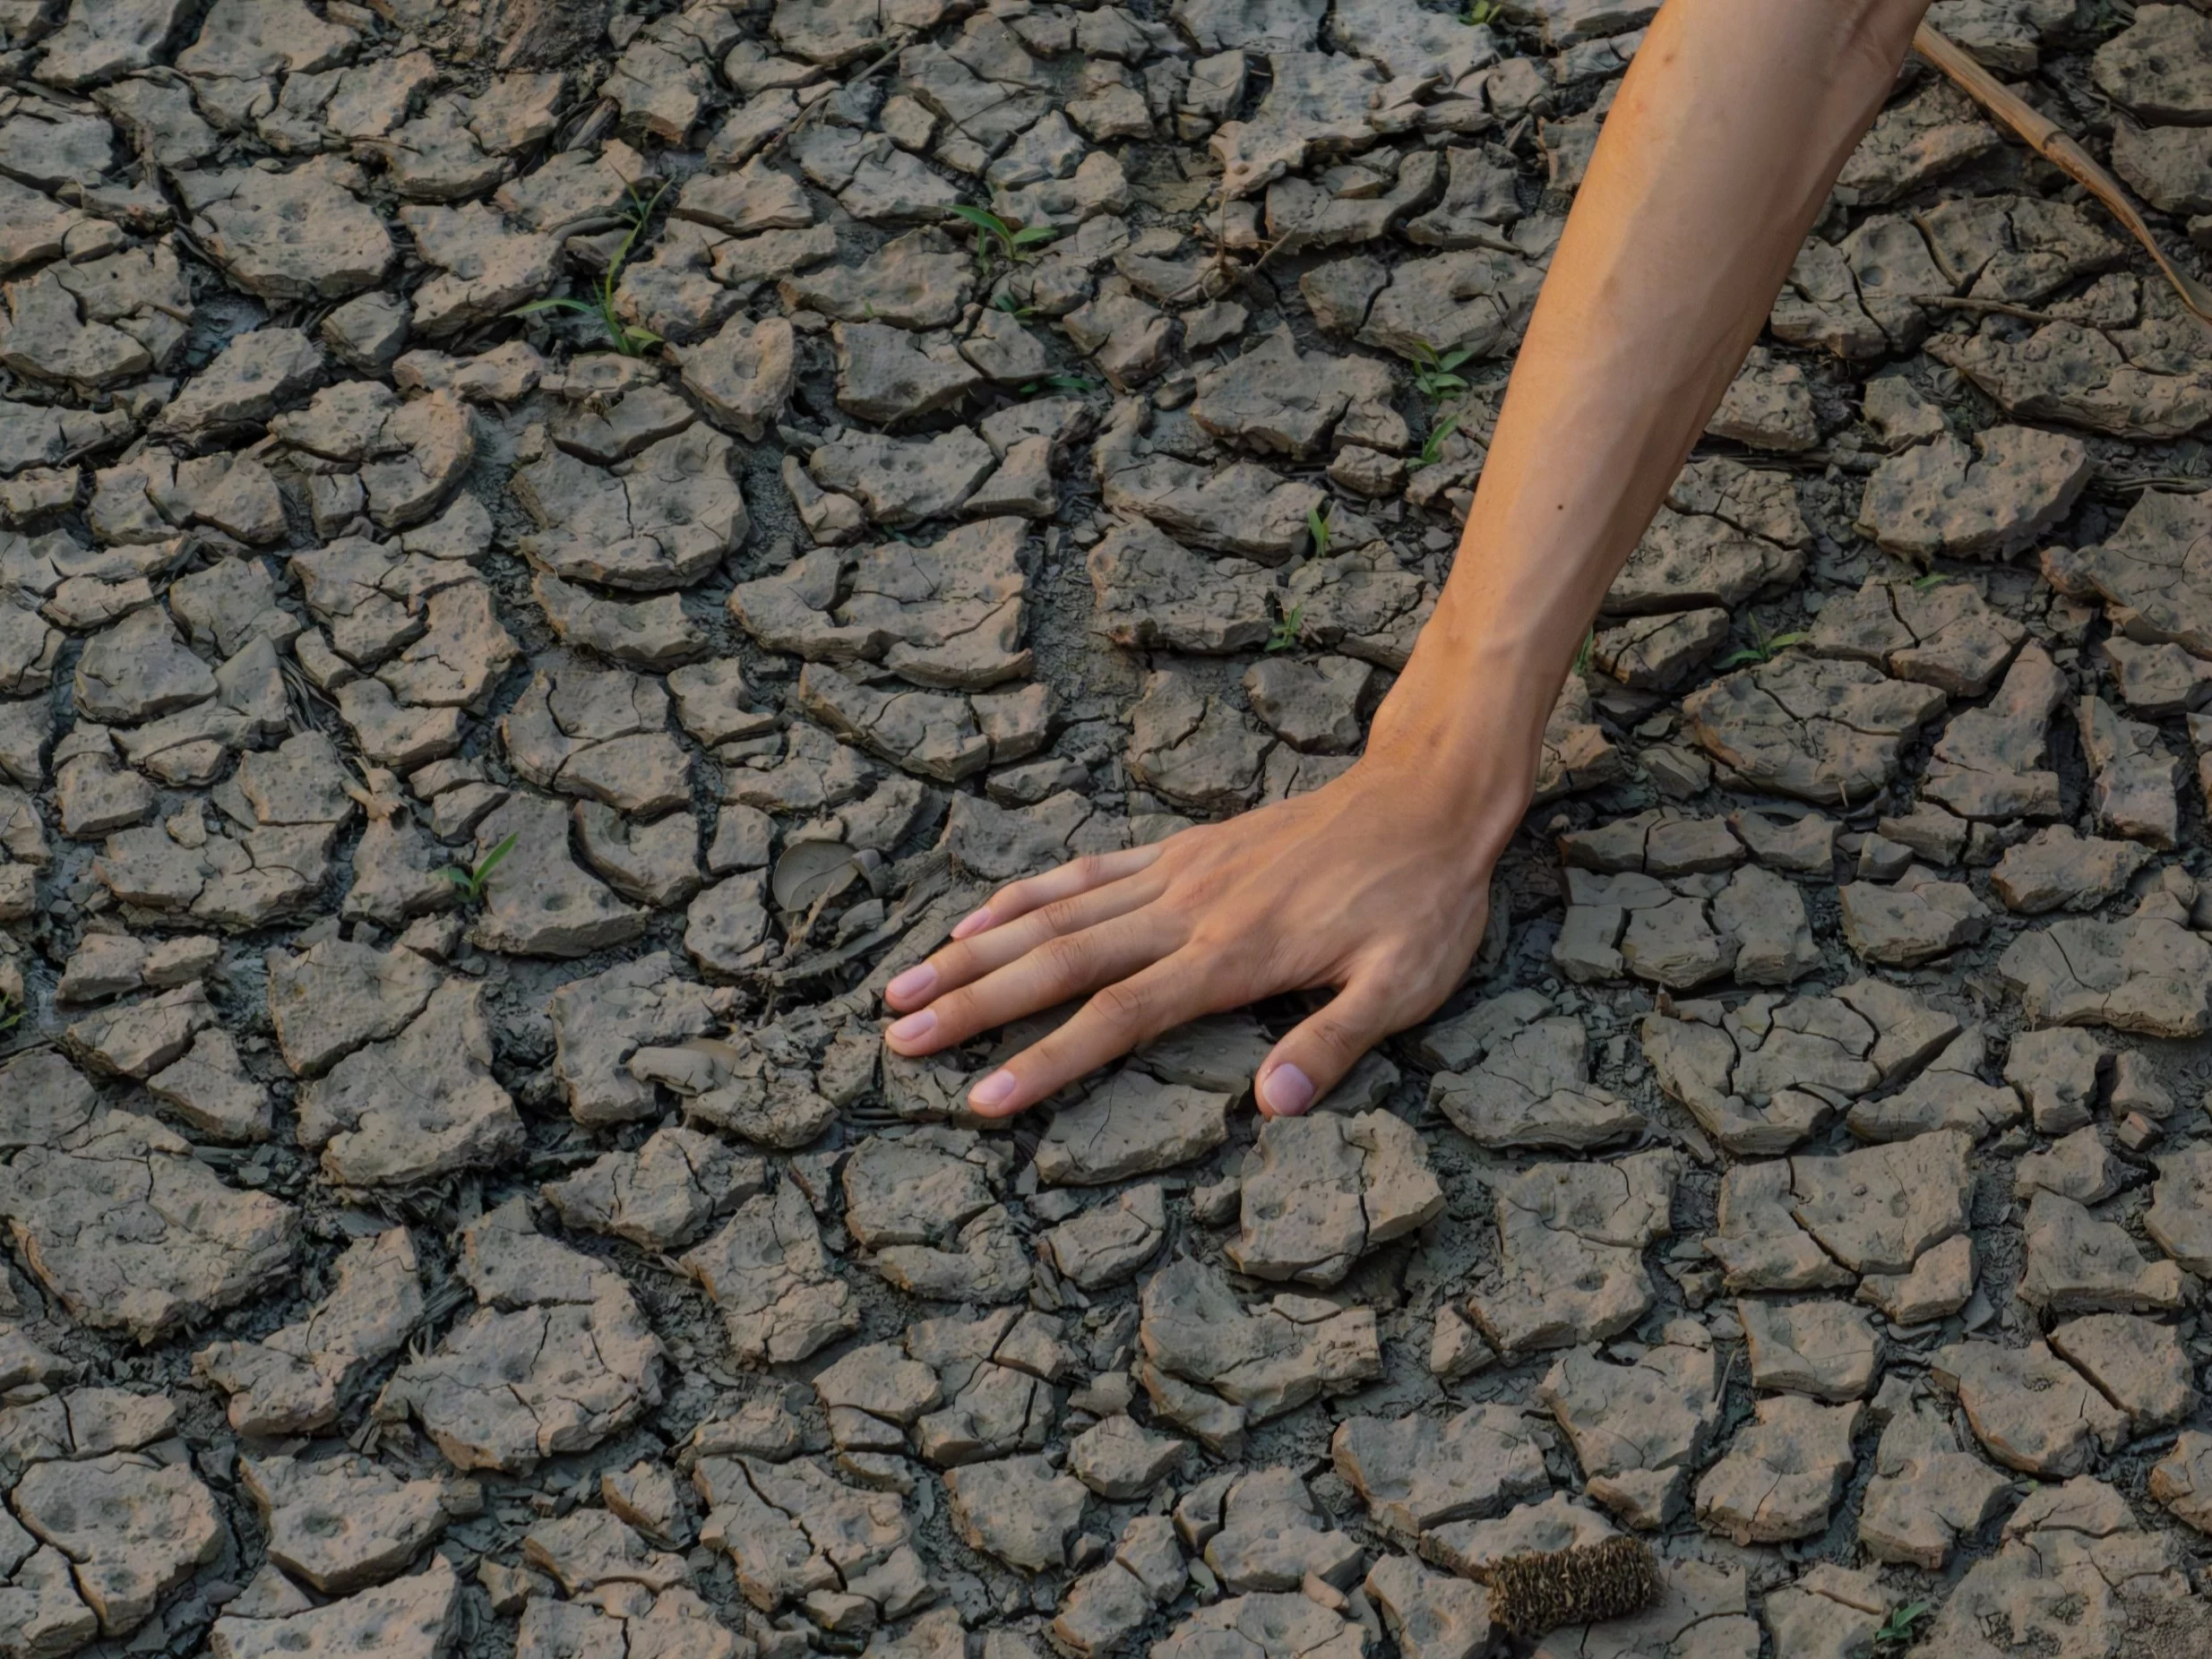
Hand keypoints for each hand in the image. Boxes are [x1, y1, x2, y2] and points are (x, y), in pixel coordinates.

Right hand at [879, 749, 1518, 1118]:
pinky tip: (978, 917)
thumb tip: (1270, 1109)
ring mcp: (1177, 876)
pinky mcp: (1182, 852)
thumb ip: (1334, 1043)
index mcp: (1233, 955)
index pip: (1118, 1017)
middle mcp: (1187, 911)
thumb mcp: (1405, 985)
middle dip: (975, 1002)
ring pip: (1055, 915)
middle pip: (1059, 960)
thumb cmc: (1422, 903)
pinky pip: (1086, 873)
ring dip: (976, 949)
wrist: (1424, 798)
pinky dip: (1025, 895)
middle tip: (900, 1036)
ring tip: (905, 982)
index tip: (981, 1096)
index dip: (1046, 1060)